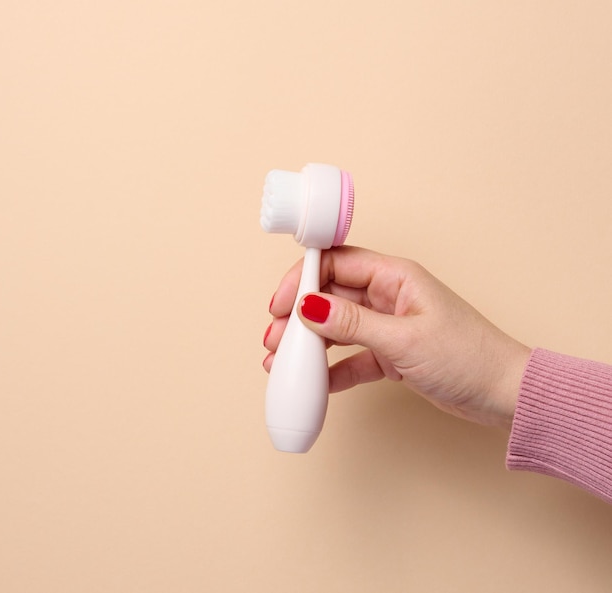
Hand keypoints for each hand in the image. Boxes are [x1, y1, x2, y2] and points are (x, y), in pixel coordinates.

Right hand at [263, 246, 530, 428]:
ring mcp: (388, 326)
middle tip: (274, 338)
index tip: (280, 303)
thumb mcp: (403, 338)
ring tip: (281, 361)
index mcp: (395, 276)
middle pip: (330, 297)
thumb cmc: (468, 356)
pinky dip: (332, 369)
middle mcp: (388, 296)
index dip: (303, 280)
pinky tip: (313, 382)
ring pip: (338, 328)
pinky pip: (352, 357)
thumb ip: (352, 323)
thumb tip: (309, 305)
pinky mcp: (391, 354)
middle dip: (298, 316)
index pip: (336, 264)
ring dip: (309, 343)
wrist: (502, 394)